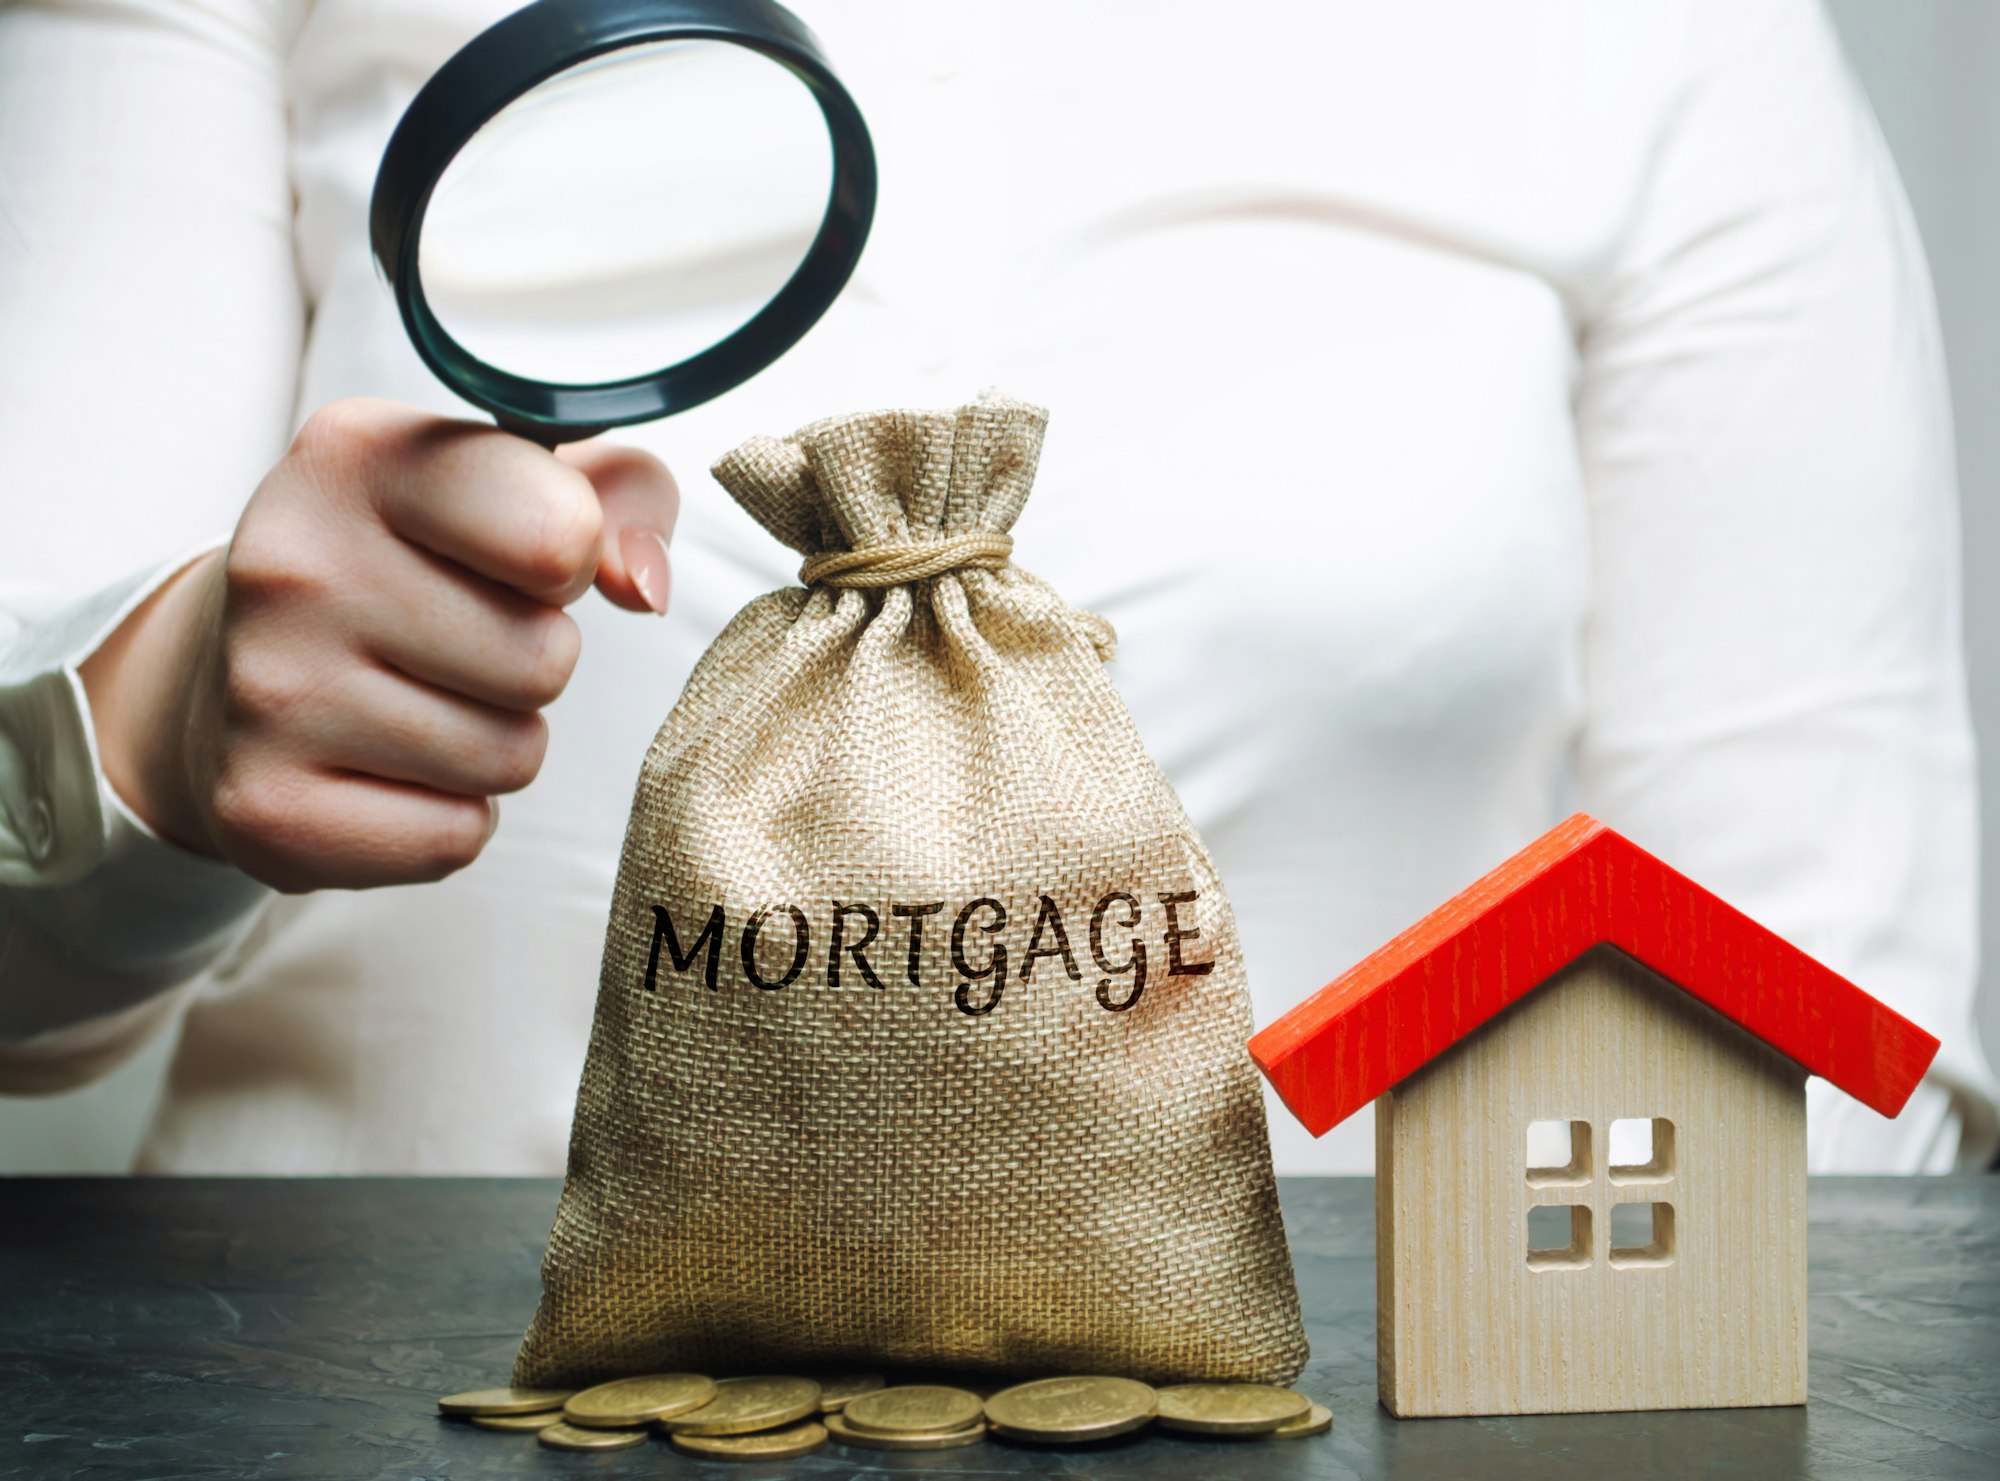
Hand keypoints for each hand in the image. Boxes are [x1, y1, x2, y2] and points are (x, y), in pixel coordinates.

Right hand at [80, 398, 678, 891]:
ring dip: (494, 741)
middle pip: (545, 662)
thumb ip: (620, 498)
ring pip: (509, 757)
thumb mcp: (514, 485)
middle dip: (533, 662)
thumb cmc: (416, 565)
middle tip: (456, 642)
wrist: (233, 665)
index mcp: (357, 456)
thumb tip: (643, 584)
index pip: (559, 534)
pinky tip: (383, 766)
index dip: (571, 560)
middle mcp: (292, 564)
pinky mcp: (265, 808)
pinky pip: (456, 837)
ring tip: (418, 699)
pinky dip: (445, 817)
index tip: (519, 558)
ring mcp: (265, 690)